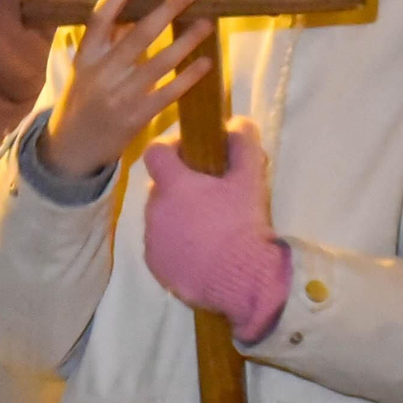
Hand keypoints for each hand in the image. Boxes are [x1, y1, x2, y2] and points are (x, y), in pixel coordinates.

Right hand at [40, 0, 213, 178]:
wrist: (70, 150)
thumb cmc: (83, 100)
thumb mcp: (85, 68)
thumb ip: (107, 41)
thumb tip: (137, 7)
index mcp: (86, 55)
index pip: (102, 15)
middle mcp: (102, 72)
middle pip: (139, 33)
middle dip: (168, 9)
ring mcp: (120, 95)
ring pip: (160, 61)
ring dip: (187, 40)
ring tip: (207, 22)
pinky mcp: (137, 116)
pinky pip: (169, 91)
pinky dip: (189, 76)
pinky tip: (206, 62)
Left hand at [143, 118, 290, 342]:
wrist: (242, 281)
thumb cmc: (243, 225)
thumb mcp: (250, 179)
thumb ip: (243, 143)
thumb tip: (238, 121)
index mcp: (173, 185)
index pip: (156, 151)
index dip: (173, 147)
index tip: (193, 153)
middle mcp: (154, 209)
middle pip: (161, 186)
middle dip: (182, 186)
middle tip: (212, 194)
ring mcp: (153, 240)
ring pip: (161, 216)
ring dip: (179, 215)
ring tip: (210, 226)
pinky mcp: (156, 266)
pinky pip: (163, 245)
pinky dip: (177, 243)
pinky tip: (203, 251)